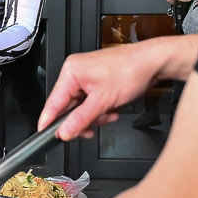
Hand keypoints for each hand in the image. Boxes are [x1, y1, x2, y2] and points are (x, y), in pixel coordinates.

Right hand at [40, 43, 182, 139]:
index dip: (49, 120)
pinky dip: (100, 109)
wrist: (154, 62)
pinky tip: (111, 109)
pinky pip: (90, 102)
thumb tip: (64, 131)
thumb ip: (81, 118)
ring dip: (95, 116)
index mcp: (71, 71)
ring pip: (80, 107)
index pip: (54, 102)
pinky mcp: (96, 81)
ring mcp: (86, 76)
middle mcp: (75, 72)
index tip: (43, 135)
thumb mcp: (104, 100)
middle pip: (68, 107)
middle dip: (83, 119)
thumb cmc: (132, 70)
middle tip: (92, 126)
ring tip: (109, 113)